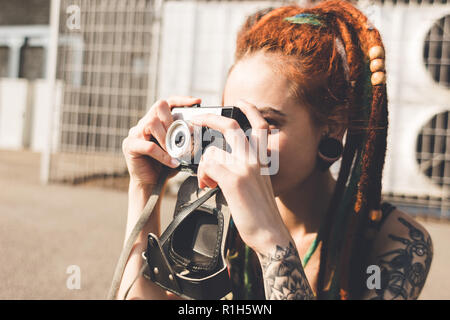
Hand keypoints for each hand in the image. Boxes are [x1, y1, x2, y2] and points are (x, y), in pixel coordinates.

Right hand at [122, 96, 200, 186]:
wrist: (151, 185)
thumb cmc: (165, 167)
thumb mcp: (179, 150)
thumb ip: (185, 139)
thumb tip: (196, 131)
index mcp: (156, 121)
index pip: (167, 103)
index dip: (181, 100)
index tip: (197, 102)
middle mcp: (143, 124)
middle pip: (158, 107)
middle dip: (173, 121)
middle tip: (181, 137)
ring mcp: (134, 134)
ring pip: (151, 123)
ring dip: (167, 138)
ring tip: (175, 152)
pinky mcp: (129, 146)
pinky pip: (148, 146)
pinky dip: (162, 155)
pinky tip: (171, 162)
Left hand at [191, 100, 291, 252]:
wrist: (270, 234)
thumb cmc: (261, 213)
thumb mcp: (258, 184)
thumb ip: (245, 169)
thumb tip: (221, 163)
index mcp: (262, 159)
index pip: (260, 125)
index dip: (249, 109)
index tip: (239, 103)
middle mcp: (255, 159)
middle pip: (231, 126)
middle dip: (210, 118)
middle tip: (197, 119)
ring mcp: (245, 167)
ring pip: (212, 151)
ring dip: (203, 166)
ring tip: (208, 180)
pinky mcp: (233, 179)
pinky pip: (208, 166)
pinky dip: (203, 175)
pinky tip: (208, 185)